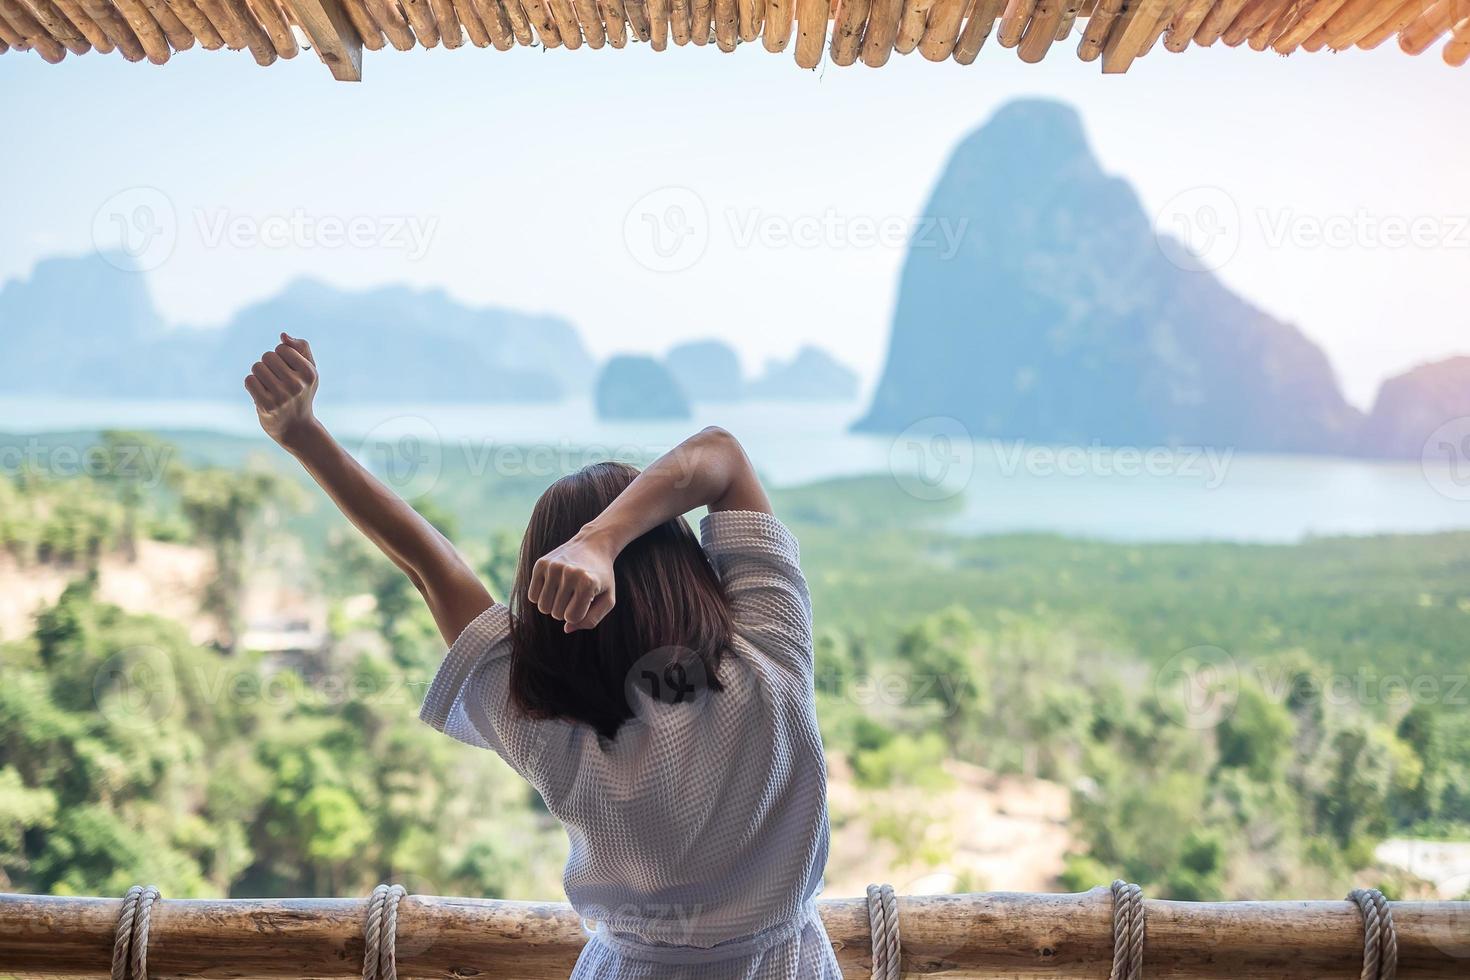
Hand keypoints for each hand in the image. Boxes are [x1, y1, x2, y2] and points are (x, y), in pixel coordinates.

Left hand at [245, 333, 318, 448]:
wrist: (296, 427)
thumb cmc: (302, 393)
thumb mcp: (309, 371)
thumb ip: (301, 348)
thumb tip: (283, 335)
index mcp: (309, 373)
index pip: (282, 348)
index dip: (280, 356)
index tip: (287, 370)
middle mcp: (297, 384)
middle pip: (267, 356)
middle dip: (268, 365)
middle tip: (276, 379)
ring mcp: (281, 396)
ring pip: (257, 367)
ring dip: (259, 375)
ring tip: (268, 386)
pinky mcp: (266, 405)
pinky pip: (249, 380)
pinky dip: (252, 385)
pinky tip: (260, 394)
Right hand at [527, 529, 616, 631]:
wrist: (593, 544)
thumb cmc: (601, 577)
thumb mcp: (607, 599)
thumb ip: (591, 620)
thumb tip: (566, 628)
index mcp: (587, 583)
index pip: (572, 617)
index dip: (578, 614)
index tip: (585, 601)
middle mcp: (569, 573)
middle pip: (556, 614)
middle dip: (565, 610)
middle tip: (575, 595)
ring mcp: (553, 567)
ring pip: (542, 607)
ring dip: (552, 605)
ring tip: (564, 591)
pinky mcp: (540, 563)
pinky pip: (532, 596)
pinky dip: (541, 596)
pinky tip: (553, 586)